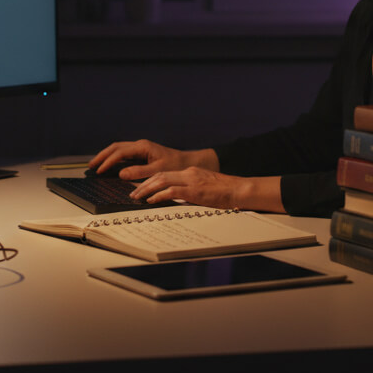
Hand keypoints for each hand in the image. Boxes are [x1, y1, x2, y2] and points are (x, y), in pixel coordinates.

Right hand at [89, 140, 216, 180]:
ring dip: (107, 156)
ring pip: (119, 149)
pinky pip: (124, 154)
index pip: (119, 152)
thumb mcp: (158, 171)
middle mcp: (140, 145)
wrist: (188, 162)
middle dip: (102, 156)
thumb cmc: (176, 166)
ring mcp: (141, 148)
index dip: (108, 162)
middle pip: (116, 147)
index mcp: (143, 147)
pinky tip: (110, 166)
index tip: (99, 171)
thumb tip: (121, 174)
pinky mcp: (143, 153)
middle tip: (91, 166)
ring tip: (96, 165)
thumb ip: (139, 172)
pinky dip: (114, 158)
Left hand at [128, 166, 250, 209]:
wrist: (240, 190)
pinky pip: (172, 191)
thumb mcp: (204, 189)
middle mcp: (188, 173)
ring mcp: (191, 181)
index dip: (150, 180)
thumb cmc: (225, 192)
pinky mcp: (194, 191)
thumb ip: (190, 191)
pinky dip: (159, 195)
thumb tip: (177, 200)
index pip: (165, 173)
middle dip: (144, 184)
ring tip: (137, 197)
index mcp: (191, 172)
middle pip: (159, 175)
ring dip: (147, 189)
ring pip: (162, 181)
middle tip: (133, 193)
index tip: (140, 188)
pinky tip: (151, 200)